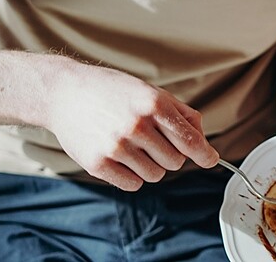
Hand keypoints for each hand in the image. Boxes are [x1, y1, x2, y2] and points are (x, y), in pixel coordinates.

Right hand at [42, 59, 218, 190]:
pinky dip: (132, 176)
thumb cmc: (112, 91)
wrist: (65, 92)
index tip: (210, 160)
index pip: (190, 140)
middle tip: (153, 141)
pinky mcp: (98, 164)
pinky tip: (121, 157)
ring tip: (134, 146)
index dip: (204, 154)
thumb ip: (181, 114)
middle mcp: (137, 126)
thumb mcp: (151, 91)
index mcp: (154, 105)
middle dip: (170, 154)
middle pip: (175, 161)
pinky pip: (133, 184)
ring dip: (151, 165)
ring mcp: (116, 146)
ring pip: (156, 175)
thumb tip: (203, 140)